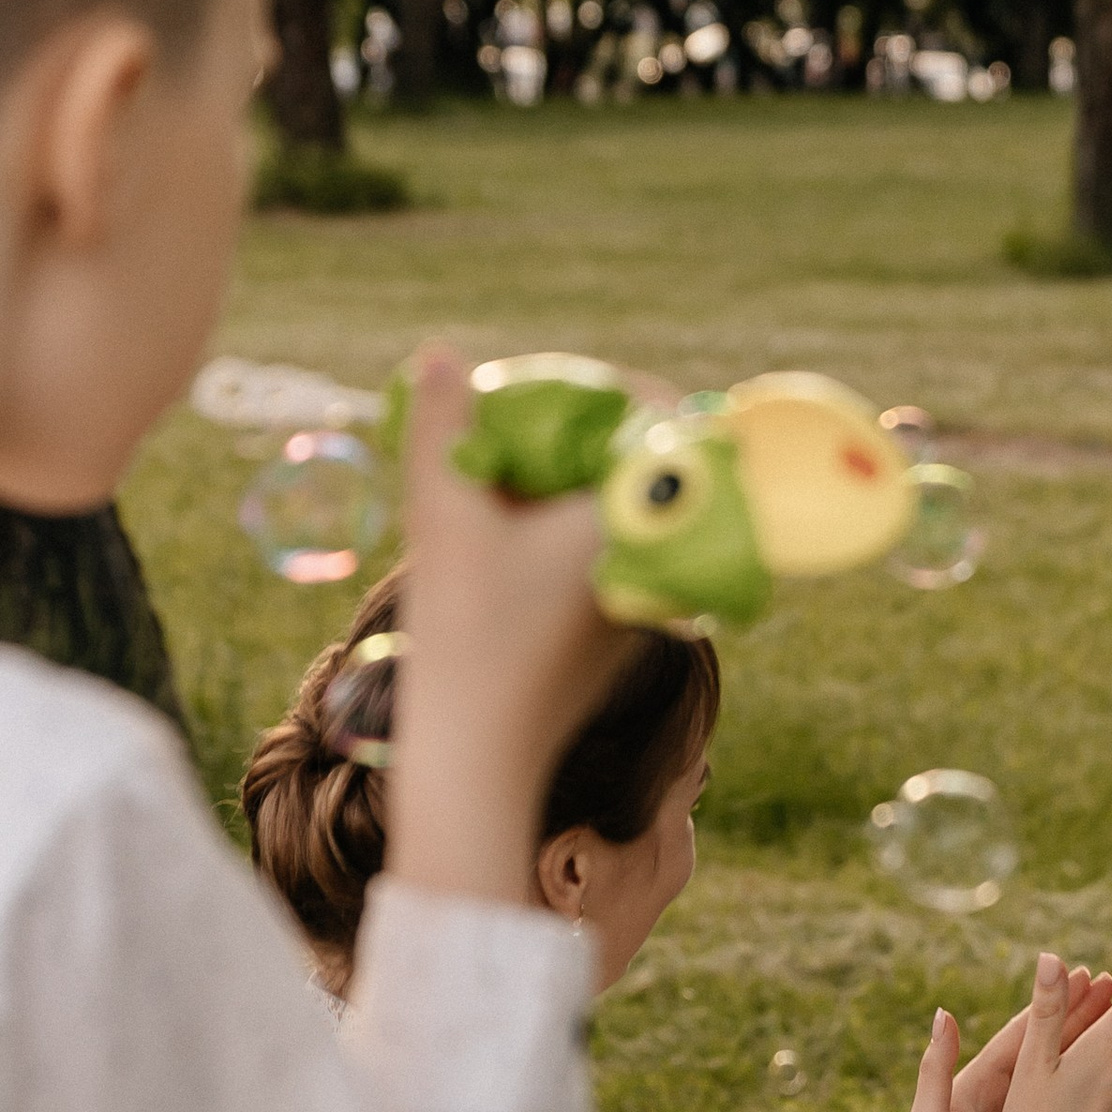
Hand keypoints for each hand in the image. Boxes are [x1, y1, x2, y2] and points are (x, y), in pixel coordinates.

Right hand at [381, 343, 624, 910]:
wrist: (481, 759)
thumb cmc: (467, 635)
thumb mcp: (444, 517)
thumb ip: (445, 427)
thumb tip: (441, 352)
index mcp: (638, 519)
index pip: (670, 418)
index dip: (618, 388)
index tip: (558, 388)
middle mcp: (660, 556)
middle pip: (650, 462)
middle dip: (589, 432)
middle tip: (523, 420)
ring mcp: (648, 597)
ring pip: (630, 511)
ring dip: (578, 480)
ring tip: (508, 471)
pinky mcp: (624, 630)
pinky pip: (617, 552)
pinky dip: (576, 527)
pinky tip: (513, 531)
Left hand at [828, 971, 1111, 1111]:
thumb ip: (935, 1070)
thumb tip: (942, 1014)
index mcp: (978, 1085)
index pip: (1023, 1034)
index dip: (1054, 1002)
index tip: (1087, 974)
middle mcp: (1003, 1100)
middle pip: (1050, 1048)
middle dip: (1083, 1016)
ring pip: (1066, 1080)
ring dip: (1094, 1050)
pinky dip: (1092, 1095)